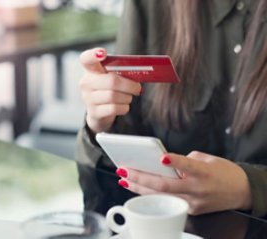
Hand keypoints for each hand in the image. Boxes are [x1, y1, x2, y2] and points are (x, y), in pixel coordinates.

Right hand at [79, 48, 141, 132]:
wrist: (98, 113)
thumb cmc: (108, 90)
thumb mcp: (110, 78)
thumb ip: (120, 73)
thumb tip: (140, 73)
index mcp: (91, 71)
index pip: (86, 59)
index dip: (93, 54)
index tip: (103, 53)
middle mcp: (86, 84)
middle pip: (111, 81)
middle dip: (129, 85)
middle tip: (138, 88)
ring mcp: (88, 99)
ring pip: (114, 96)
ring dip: (127, 97)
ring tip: (128, 97)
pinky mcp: (94, 112)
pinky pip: (114, 108)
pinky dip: (124, 107)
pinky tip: (123, 106)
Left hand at [116, 151, 251, 214]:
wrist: (242, 191)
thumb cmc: (223, 172)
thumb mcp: (208, 158)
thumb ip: (185, 159)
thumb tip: (162, 161)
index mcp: (204, 172)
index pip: (188, 166)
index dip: (174, 161)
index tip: (161, 156)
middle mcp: (197, 189)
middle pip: (165, 185)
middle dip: (141, 177)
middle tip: (124, 169)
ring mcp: (193, 202)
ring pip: (161, 196)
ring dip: (139, 187)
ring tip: (124, 178)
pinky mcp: (190, 210)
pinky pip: (167, 201)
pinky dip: (151, 194)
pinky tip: (137, 188)